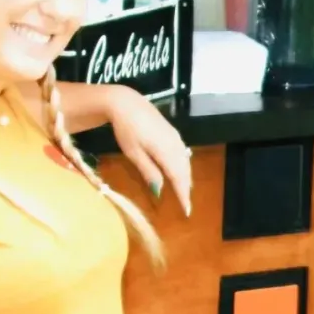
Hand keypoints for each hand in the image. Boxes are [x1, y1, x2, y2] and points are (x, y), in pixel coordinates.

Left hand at [109, 88, 192, 216]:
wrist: (126, 103)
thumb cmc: (126, 129)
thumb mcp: (133, 153)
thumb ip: (148, 171)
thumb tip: (160, 190)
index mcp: (165, 152)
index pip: (178, 178)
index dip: (183, 195)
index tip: (187, 210)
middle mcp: (175, 145)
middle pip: (185, 171)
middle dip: (186, 188)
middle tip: (186, 204)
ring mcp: (175, 137)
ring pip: (185, 162)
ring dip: (186, 177)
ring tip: (184, 190)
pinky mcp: (173, 133)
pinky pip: (183, 154)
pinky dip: (183, 166)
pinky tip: (179, 170)